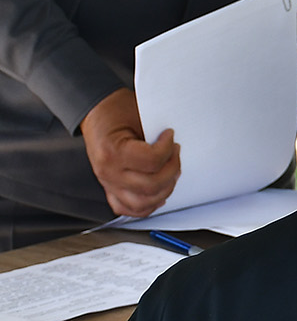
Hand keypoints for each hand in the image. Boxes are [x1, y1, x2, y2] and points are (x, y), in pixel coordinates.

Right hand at [79, 88, 179, 217]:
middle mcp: (107, 172)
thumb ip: (155, 136)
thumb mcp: (137, 115)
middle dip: (172, 169)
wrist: (96, 112)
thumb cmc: (116, 111)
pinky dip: (148, 205)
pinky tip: (158, 192)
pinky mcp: (110, 189)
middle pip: (151, 185)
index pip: (151, 161)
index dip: (168, 148)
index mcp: (111, 151)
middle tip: (175, 153)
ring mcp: (107, 183)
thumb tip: (175, 149)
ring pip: (143, 202)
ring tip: (170, 172)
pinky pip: (130, 209)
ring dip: (165, 189)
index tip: (170, 136)